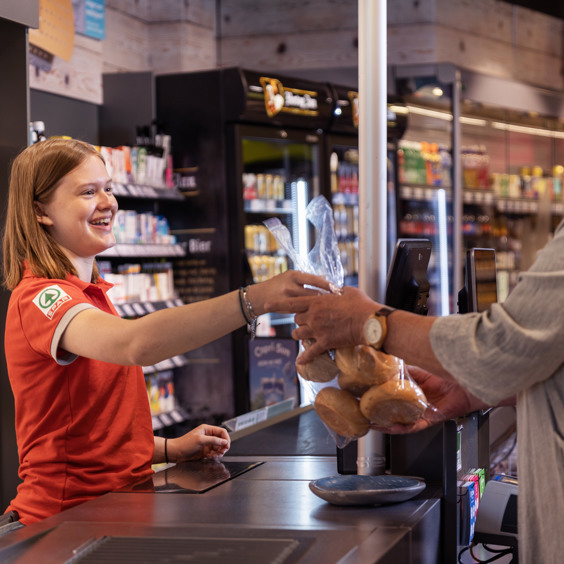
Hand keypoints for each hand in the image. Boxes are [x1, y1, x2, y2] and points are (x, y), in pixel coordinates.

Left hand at [170, 424, 230, 461]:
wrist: (176, 453)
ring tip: (214, 456)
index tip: (227, 446)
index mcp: (207, 429)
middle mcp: (208, 436)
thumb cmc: (185, 444)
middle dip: (223, 447)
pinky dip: (214, 456)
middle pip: (222, 440)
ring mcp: (207, 444)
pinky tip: (209, 457)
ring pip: (219, 448)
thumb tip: (224, 442)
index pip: (222, 432)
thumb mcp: (200, 440)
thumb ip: (213, 440)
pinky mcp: (205, 452)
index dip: (226, 438)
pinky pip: (214, 453)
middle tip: (221, 452)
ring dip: (219, 452)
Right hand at [246, 270, 330, 315]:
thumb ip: (307, 278)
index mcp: (294, 276)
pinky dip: (312, 311)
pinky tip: (320, 313)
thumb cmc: (278, 284)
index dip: (327, 285)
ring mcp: (289, 300)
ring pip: (310, 304)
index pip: (314, 280)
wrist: (261, 297)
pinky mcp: (288, 310)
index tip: (338, 288)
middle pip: (314, 294)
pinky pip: (303, 311)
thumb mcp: (291, 276)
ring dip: (321, 306)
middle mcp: (291, 287)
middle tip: (339, 301)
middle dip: (327, 298)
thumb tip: (325, 278)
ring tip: (332, 308)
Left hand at [265, 285, 377, 361]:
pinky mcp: (325, 343)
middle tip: (306, 321)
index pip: (291, 303)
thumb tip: (336, 289)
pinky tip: (300, 362)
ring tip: (303, 335)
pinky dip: (304, 357)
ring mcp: (318, 330)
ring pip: (299, 334)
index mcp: (317, 301)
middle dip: (298, 320)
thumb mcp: (347, 291)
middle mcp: (314, 316)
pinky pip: (310, 352)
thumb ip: (337, 290)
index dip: (277, 305)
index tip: (266, 305)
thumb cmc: (361, 304)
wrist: (369, 322)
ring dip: (299, 335)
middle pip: (296, 319)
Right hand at [371, 366, 489, 433]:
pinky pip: (415, 426)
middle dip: (377, 415)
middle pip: (392, 412)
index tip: (363, 397)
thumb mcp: (421, 371)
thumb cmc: (446, 376)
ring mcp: (421, 413)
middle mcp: (414, 405)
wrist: (464, 384)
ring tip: (374, 425)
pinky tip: (394, 427)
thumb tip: (389, 366)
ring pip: (401, 422)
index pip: (390, 397)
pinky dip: (405, 427)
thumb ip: (406, 370)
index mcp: (411, 392)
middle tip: (363, 415)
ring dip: (387, 426)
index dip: (377, 398)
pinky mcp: (430, 419)